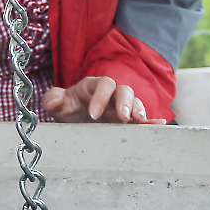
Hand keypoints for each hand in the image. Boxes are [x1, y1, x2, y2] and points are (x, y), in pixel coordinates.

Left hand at [40, 75, 166, 124]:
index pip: (103, 85)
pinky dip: (151, 120)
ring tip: (138, 121)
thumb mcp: (58, 105)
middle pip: (124, 91)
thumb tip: (51, 101)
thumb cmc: (68, 108)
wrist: (75, 120)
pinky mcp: (128, 120)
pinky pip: (143, 118)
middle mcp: (112, 94)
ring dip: (139, 111)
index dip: (100, 97)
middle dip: (125, 103)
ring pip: (136, 102)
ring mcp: (122, 107)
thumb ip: (53, 99)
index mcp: (95, 86)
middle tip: (122, 117)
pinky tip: (159, 124)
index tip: (92, 114)